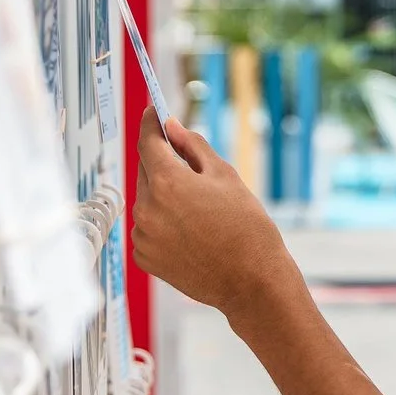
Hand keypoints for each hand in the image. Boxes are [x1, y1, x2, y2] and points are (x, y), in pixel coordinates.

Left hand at [132, 110, 292, 312]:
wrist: (252, 281)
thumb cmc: (246, 226)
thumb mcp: (224, 176)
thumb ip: (192, 147)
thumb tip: (171, 127)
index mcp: (167, 182)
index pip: (148, 141)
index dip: (150, 123)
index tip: (153, 112)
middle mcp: (147, 209)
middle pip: (146, 171)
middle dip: (163, 163)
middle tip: (190, 168)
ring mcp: (143, 236)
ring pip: (147, 201)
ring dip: (164, 196)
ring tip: (199, 212)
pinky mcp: (145, 258)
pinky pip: (148, 228)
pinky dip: (162, 224)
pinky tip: (191, 233)